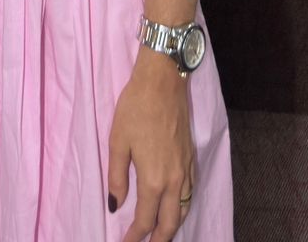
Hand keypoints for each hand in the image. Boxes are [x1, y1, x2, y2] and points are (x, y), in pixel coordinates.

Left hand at [108, 50, 194, 239]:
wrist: (163, 82)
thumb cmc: (135, 108)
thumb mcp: (117, 141)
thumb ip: (117, 177)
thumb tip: (115, 206)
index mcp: (153, 179)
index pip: (145, 220)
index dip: (134, 237)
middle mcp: (174, 180)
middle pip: (169, 223)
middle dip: (158, 239)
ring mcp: (186, 170)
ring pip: (183, 210)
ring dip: (172, 226)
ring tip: (160, 234)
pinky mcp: (191, 158)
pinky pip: (190, 193)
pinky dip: (183, 207)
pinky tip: (175, 205)